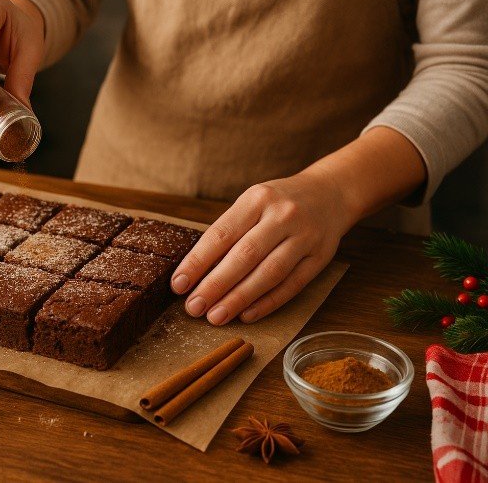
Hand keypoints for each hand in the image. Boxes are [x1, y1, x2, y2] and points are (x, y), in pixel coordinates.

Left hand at [171, 170, 355, 324]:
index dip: (197, 262)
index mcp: (257, 199)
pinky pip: (292, 285)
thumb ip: (230, 231)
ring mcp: (305, 237)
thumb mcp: (252, 202)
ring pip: (269, 273)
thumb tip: (197, 272)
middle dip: (215, 285)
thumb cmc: (279, 203)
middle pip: (244, 256)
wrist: (331, 193)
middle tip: (194, 307)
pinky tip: (247, 315)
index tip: (178, 284)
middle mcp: (282, 216)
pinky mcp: (321, 257)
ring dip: (239, 299)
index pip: (221, 234)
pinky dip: (268, 303)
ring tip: (216, 316)